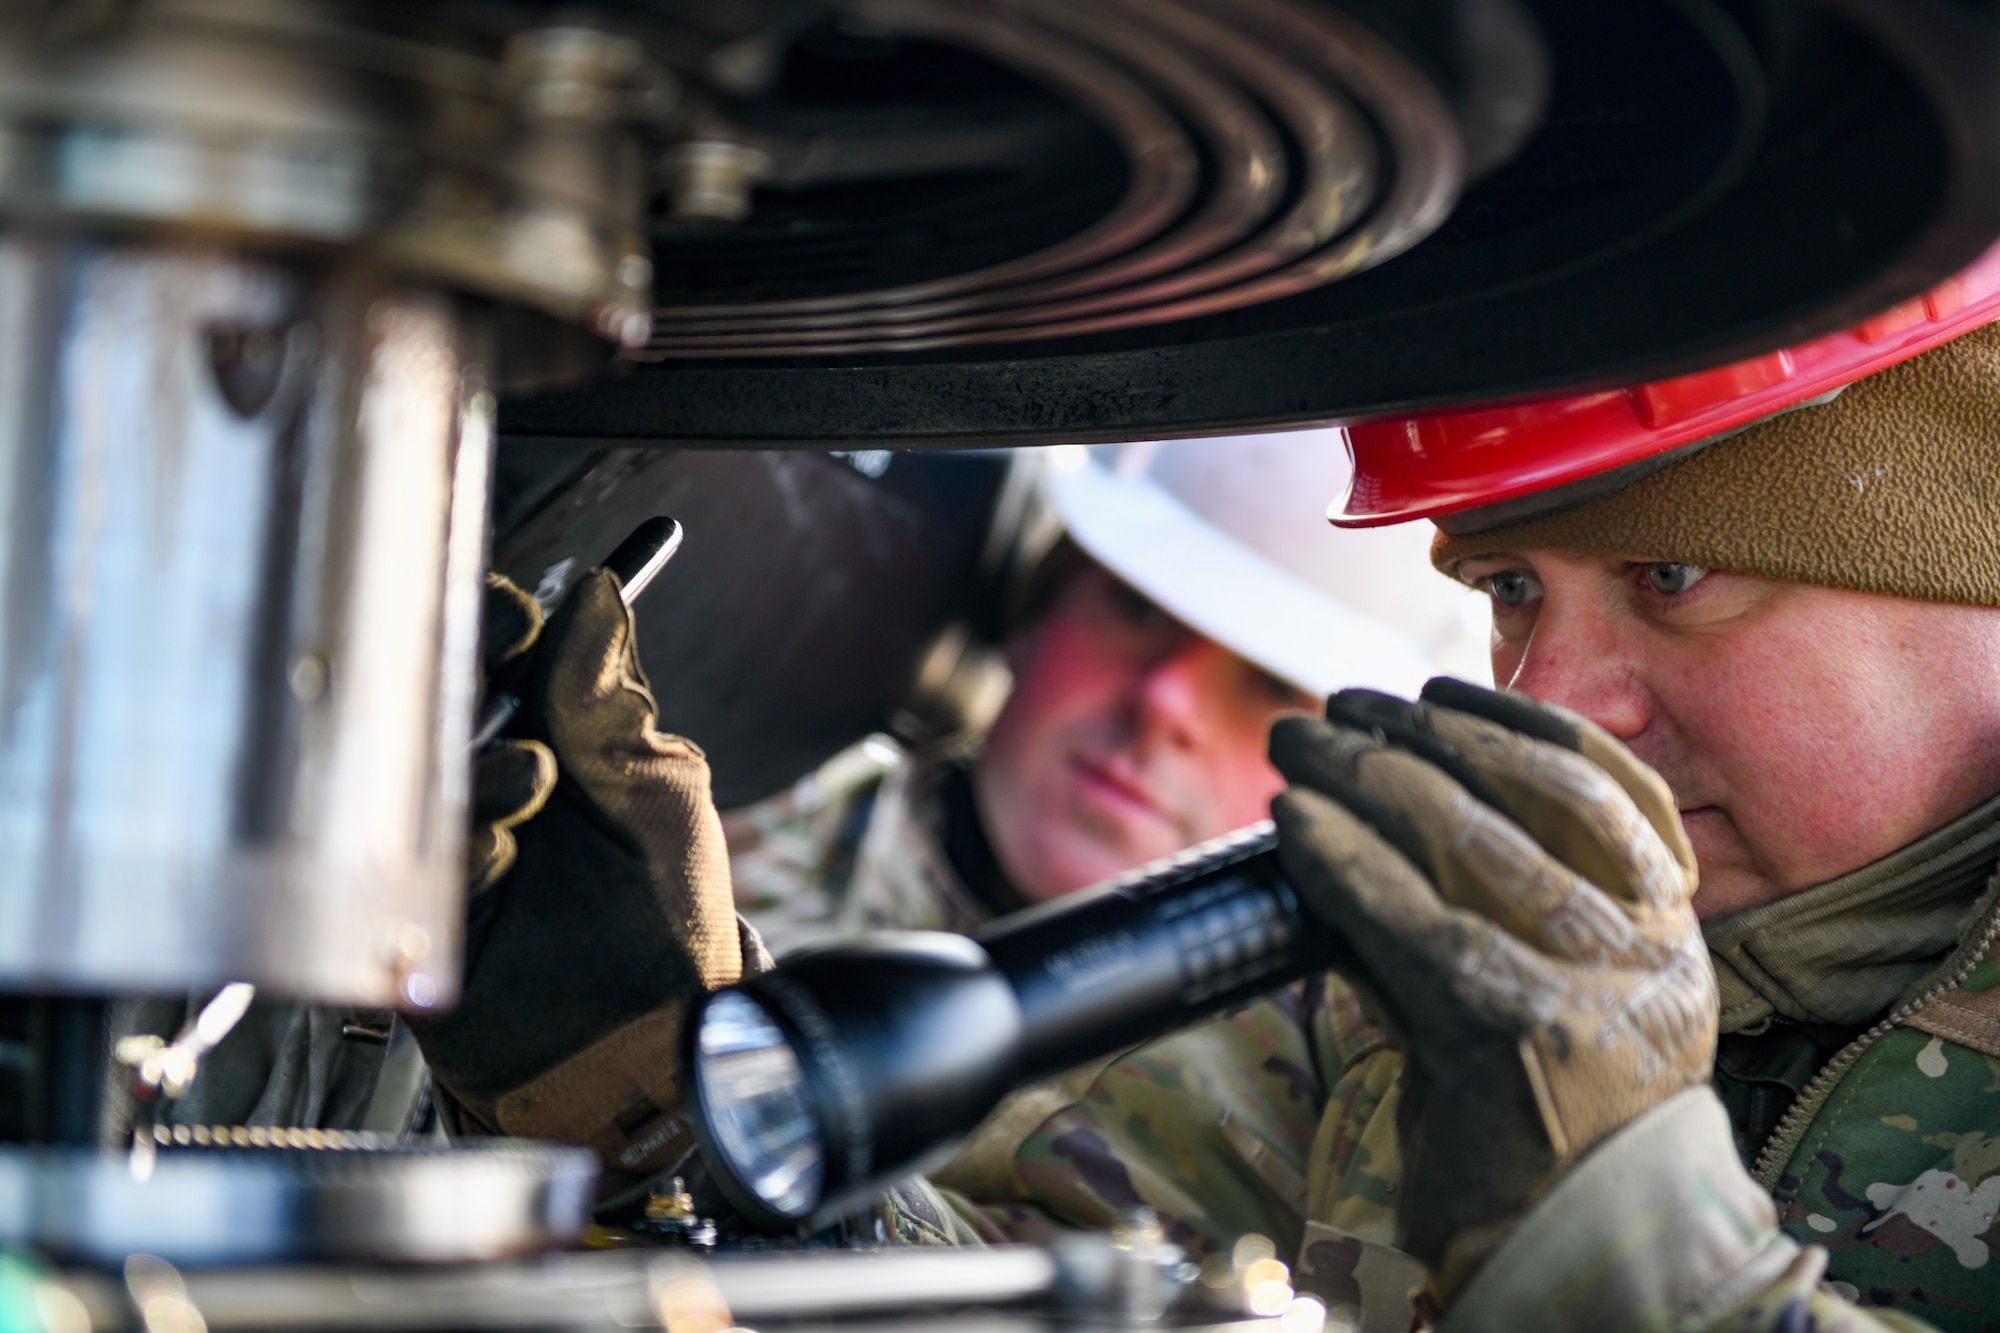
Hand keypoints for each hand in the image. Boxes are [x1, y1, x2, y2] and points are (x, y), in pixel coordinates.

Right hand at [415, 570, 747, 1184]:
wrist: (655, 1042)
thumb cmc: (672, 916)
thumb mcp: (658, 791)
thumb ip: (612, 702)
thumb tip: (600, 596)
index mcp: (550, 744)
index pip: (500, 661)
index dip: (495, 630)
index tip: (508, 614)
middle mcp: (491, 788)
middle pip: (440, 711)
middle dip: (460, 688)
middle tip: (486, 678)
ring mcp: (453, 851)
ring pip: (423, 784)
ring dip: (474, 770)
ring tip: (532, 779)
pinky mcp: (423, 920)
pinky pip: (414, 865)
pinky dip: (456, 850)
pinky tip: (496, 856)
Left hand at [1268, 679, 1713, 1303]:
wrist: (1570, 1256)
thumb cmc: (1529, 1121)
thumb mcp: (1532, 990)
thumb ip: (1477, 903)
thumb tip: (1374, 796)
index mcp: (1670, 932)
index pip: (1613, 789)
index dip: (1520, 723)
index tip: (1440, 687)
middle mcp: (1652, 953)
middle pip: (1533, 801)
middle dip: (1420, 736)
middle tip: (1335, 708)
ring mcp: (1594, 994)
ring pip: (1473, 847)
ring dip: (1368, 780)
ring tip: (1303, 745)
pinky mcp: (1516, 1037)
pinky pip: (1417, 924)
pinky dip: (1347, 863)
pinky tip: (1297, 827)